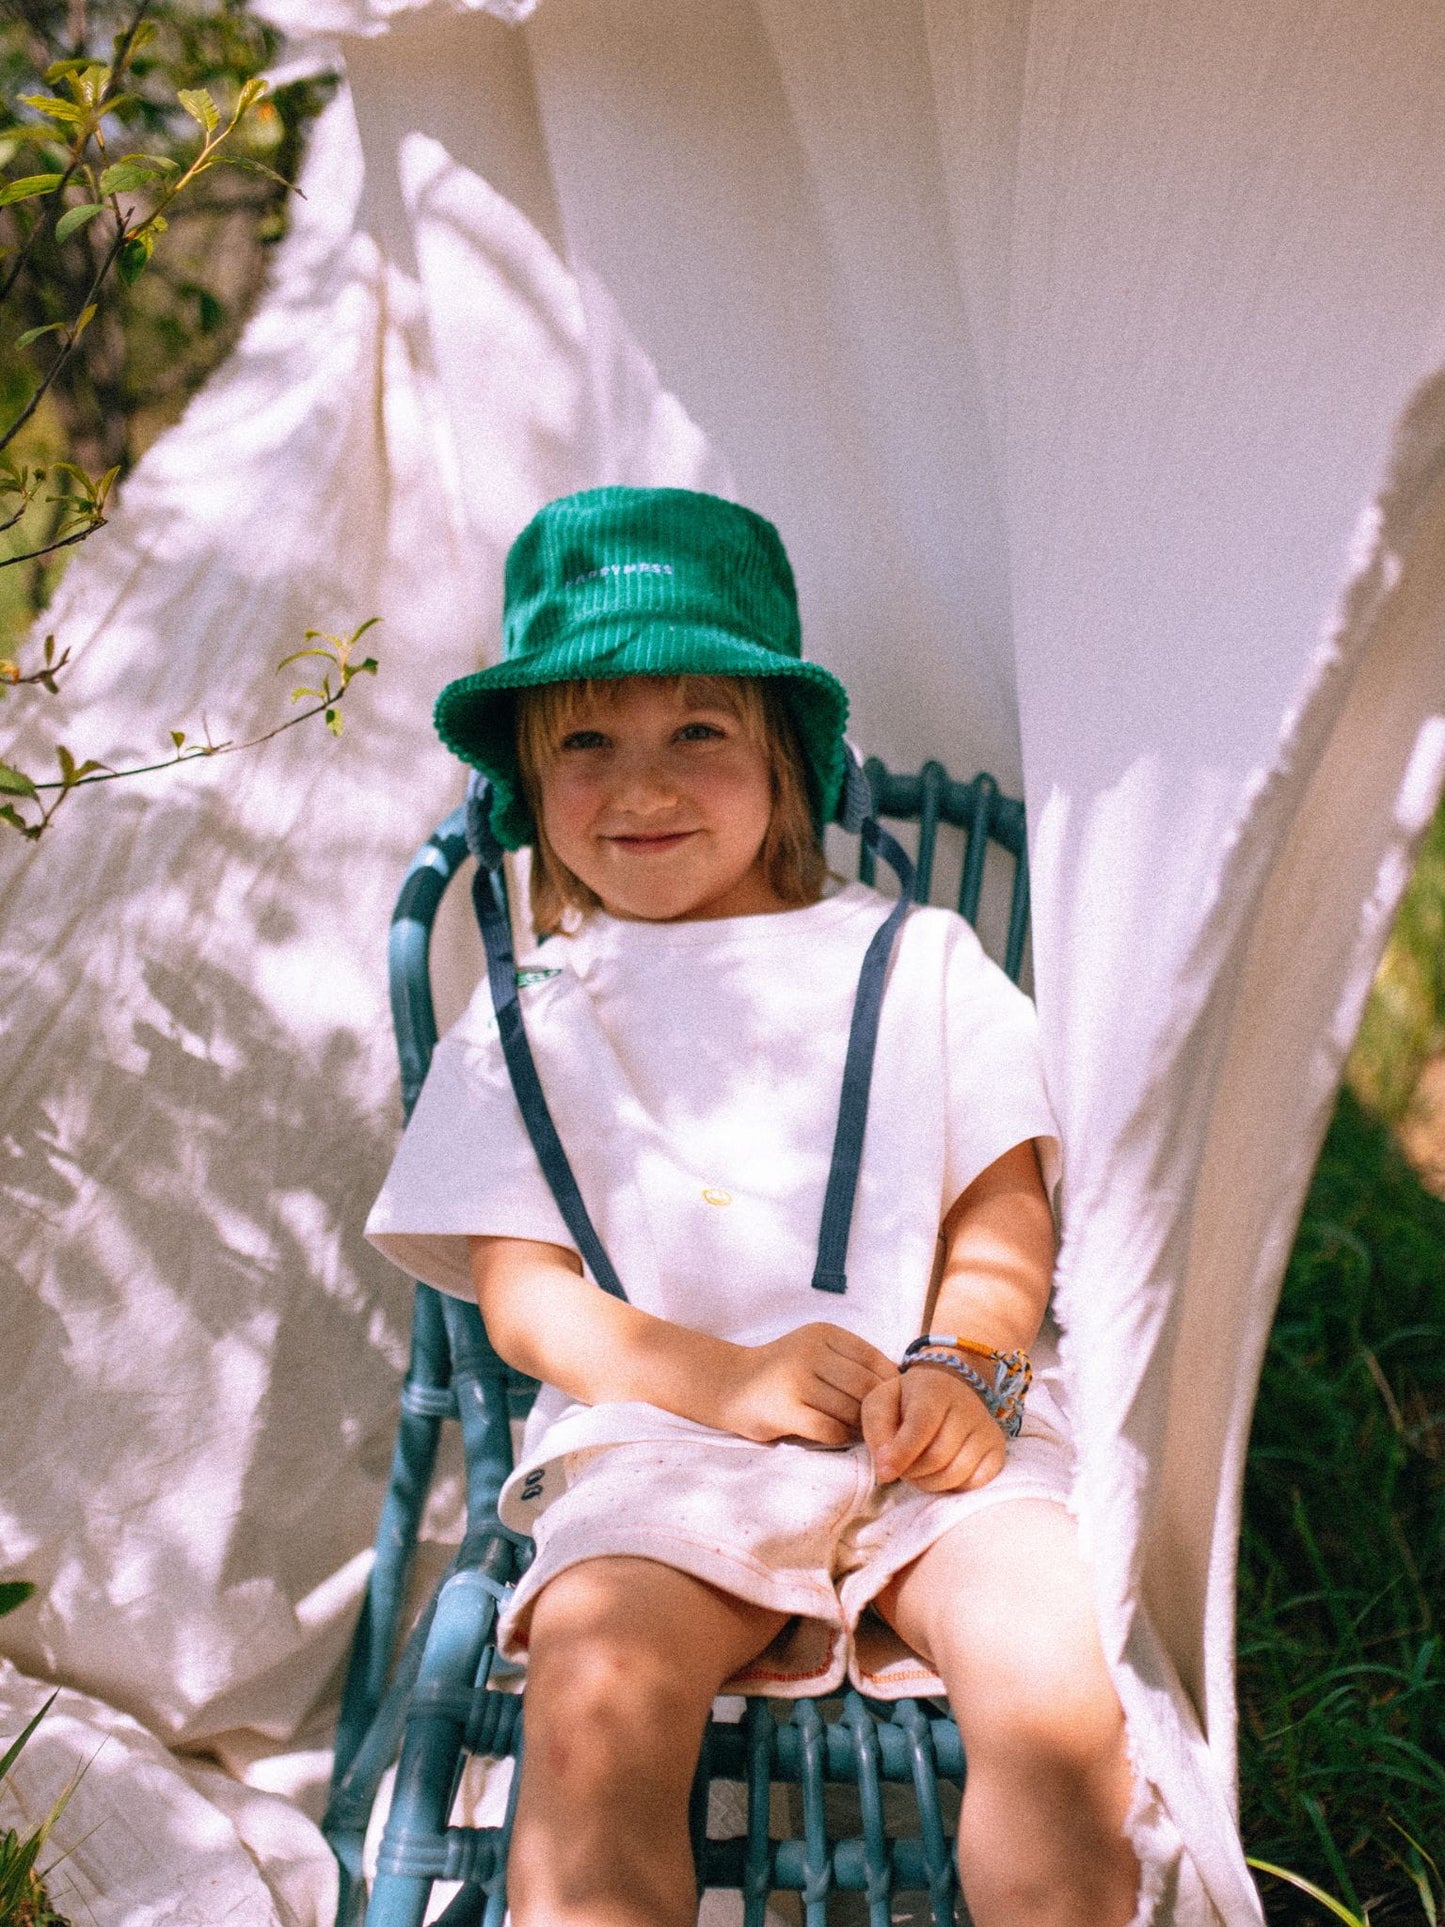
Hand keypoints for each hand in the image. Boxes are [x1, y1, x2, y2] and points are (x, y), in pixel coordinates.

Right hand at [712, 1323, 896, 1446]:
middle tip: (881, 1424)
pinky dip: (841, 1436)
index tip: (894, 1401)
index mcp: (822, 1333)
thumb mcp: (816, 1351)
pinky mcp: (785, 1409)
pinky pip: (830, 1429)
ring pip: (850, 1409)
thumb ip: (851, 1362)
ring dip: (860, 1425)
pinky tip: (837, 1435)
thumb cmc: (784, 1372)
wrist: (731, 1385)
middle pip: (865, 1386)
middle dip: (877, 1409)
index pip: (873, 1358)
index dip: (890, 1384)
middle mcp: (809, 1351)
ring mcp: (795, 1380)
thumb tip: (902, 1381)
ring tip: (860, 1431)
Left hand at [862, 1363, 1006, 1491]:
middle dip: (912, 1471)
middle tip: (902, 1467)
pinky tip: (942, 1471)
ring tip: (918, 1470)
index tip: (885, 1473)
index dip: (901, 1454)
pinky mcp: (998, 1448)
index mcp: (934, 1389)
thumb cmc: (907, 1401)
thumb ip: (877, 1430)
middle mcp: (967, 1406)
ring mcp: (986, 1428)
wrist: (947, 1391)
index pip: (921, 1426)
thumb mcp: (881, 1404)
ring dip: (929, 1482)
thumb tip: (886, 1468)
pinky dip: (954, 1486)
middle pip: (937, 1456)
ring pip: (956, 1473)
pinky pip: (976, 1482)